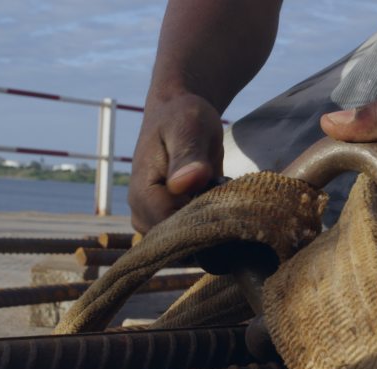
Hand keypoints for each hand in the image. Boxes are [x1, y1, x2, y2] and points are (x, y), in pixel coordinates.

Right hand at [128, 92, 223, 232]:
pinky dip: (209, 229)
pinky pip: (190, 239)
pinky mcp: (170, 221)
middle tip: (233, 207)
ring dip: (210, 232)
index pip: (170, 232)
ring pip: (185, 246)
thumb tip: (186, 183)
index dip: (201, 227)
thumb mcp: (189, 128)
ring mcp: (156, 220)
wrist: (178, 113)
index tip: (226, 212)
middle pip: (177, 245)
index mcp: (143, 194)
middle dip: (208, 232)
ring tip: (229, 205)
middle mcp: (144, 213)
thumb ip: (187, 156)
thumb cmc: (183, 116)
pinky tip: (224, 209)